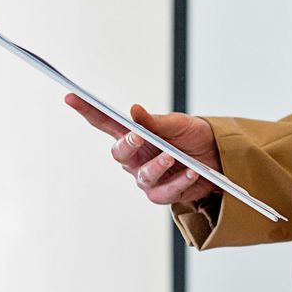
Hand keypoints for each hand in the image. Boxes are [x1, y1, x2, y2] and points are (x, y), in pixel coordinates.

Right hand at [64, 93, 220, 206]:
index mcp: (134, 135)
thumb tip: (133, 110)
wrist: (219, 157)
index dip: (87, 110)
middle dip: (127, 144)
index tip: (71, 97)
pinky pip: (165, 192)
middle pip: (119, 152)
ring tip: (173, 157)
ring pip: (143, 175)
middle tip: (138, 136)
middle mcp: (135, 158)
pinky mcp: (162, 194)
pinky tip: (192, 172)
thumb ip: (156, 121)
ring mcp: (146, 178)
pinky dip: (180, 181)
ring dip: (158, 166)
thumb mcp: (179, 124)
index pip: (105, 122)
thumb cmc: (193, 137)